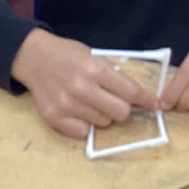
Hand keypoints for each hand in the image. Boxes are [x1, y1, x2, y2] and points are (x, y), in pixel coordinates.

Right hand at [10, 30, 155, 139]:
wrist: (34, 58)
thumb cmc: (68, 55)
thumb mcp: (94, 56)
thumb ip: (115, 76)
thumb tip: (140, 97)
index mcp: (95, 69)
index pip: (131, 92)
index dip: (146, 99)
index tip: (154, 104)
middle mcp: (82, 88)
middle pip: (121, 113)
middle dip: (122, 108)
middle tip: (113, 101)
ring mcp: (67, 105)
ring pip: (103, 123)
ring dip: (102, 115)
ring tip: (90, 102)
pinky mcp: (55, 118)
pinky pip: (83, 132)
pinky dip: (85, 124)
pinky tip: (78, 111)